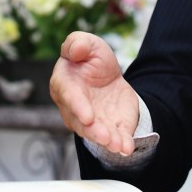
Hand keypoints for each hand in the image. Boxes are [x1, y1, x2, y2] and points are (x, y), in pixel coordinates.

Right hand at [50, 31, 140, 155]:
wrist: (107, 76)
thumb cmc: (90, 59)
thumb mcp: (87, 43)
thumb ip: (78, 43)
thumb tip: (76, 50)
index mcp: (64, 84)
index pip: (69, 96)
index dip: (78, 107)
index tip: (88, 116)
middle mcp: (74, 108)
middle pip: (81, 123)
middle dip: (94, 131)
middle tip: (105, 136)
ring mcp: (91, 121)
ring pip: (95, 134)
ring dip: (107, 141)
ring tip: (118, 145)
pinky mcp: (108, 127)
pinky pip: (113, 138)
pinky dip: (121, 144)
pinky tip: (127, 148)